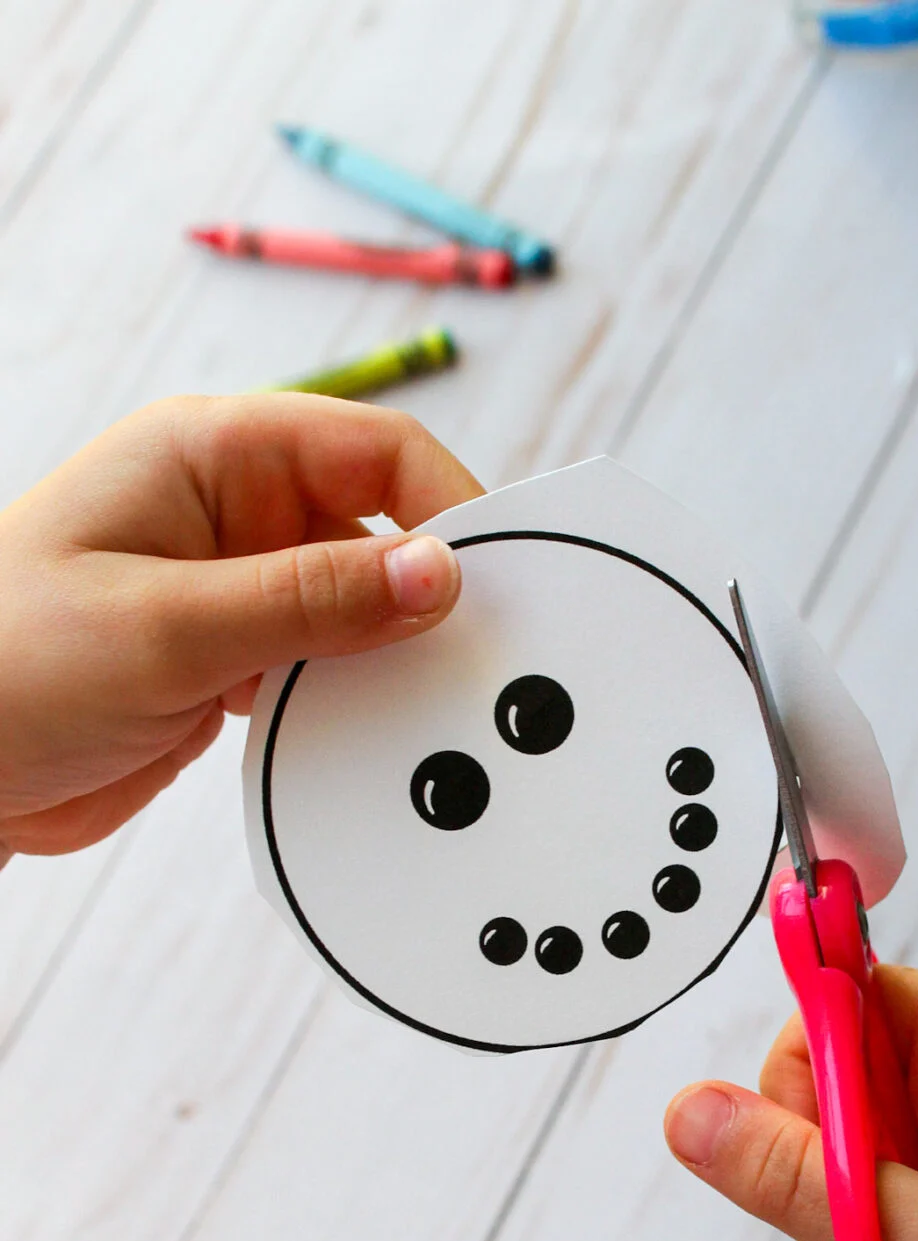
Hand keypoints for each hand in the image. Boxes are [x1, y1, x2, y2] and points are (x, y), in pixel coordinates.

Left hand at [0, 394, 480, 854]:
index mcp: (210, 456)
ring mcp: (231, 589)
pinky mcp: (227, 662)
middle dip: (433, 595)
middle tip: (489, 667)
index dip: (449, 510)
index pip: (372, 452)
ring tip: (437, 718)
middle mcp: (229, 512)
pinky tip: (374, 746)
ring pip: (357, 610)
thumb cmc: (4, 668)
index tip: (503, 586)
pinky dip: (352, 705)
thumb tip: (439, 574)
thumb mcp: (166, 628)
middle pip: (378, 530)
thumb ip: (310, 600)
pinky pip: (321, 671)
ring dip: (393, 661)